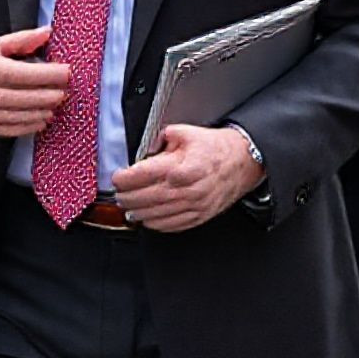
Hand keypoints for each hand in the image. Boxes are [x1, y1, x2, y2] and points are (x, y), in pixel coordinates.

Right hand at [0, 26, 68, 137]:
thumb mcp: (0, 47)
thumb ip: (24, 39)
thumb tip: (47, 32)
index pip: (14, 72)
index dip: (41, 74)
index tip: (64, 72)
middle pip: (12, 97)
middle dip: (41, 96)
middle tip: (64, 92)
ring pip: (10, 115)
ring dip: (37, 112)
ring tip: (56, 105)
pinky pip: (7, 130)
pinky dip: (27, 127)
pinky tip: (44, 120)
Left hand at [112, 124, 264, 231]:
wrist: (242, 162)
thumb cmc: (214, 148)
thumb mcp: (184, 132)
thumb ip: (160, 138)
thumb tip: (144, 149)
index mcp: (178, 167)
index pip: (139, 177)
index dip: (123, 179)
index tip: (117, 177)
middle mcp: (184, 190)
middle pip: (142, 199)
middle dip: (125, 197)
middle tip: (118, 193)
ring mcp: (191, 206)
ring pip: (153, 216)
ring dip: (136, 212)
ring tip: (128, 206)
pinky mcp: (197, 217)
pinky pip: (169, 226)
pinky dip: (154, 223)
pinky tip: (147, 216)